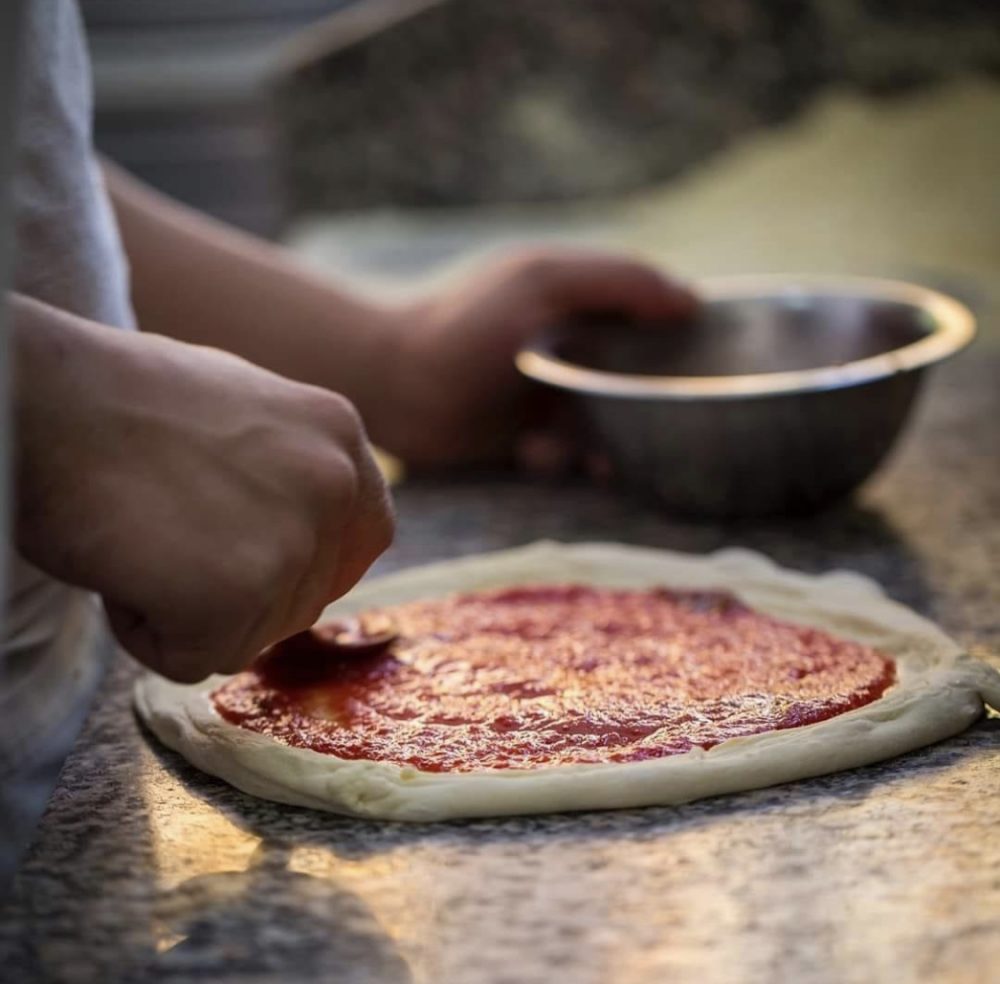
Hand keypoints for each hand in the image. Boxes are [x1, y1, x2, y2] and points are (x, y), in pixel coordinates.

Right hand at [12, 296, 392, 681]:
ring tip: (140, 537)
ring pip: (251, 635)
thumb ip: (289, 472)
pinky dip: (147, 633)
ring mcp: (293, 538)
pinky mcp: (238, 592)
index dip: (308, 565)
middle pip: (305, 599)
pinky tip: (122, 566)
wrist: (43, 394)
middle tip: (164, 534)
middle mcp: (334, 483)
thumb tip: (300, 527)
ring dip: (187, 610)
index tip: (253, 563)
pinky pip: (195, 659)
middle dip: (237, 593)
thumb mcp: (245, 414)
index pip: (364, 537)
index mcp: (338, 435)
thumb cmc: (119, 400)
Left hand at [379, 248, 696, 470]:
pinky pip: (571, 457)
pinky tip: (530, 450)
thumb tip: (691, 300)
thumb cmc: (464, 321)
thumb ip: (617, 279)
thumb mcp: (542, 280)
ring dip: (597, 442)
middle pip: (640, 382)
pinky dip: (560, 458)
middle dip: (642, 409)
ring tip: (556, 439)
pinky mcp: (530, 438)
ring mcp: (553, 397)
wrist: (393, 382)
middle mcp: (575, 350)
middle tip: (644, 429)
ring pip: (609, 429)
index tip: (707, 369)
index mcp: (583, 302)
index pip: (656, 318)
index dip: (686, 342)